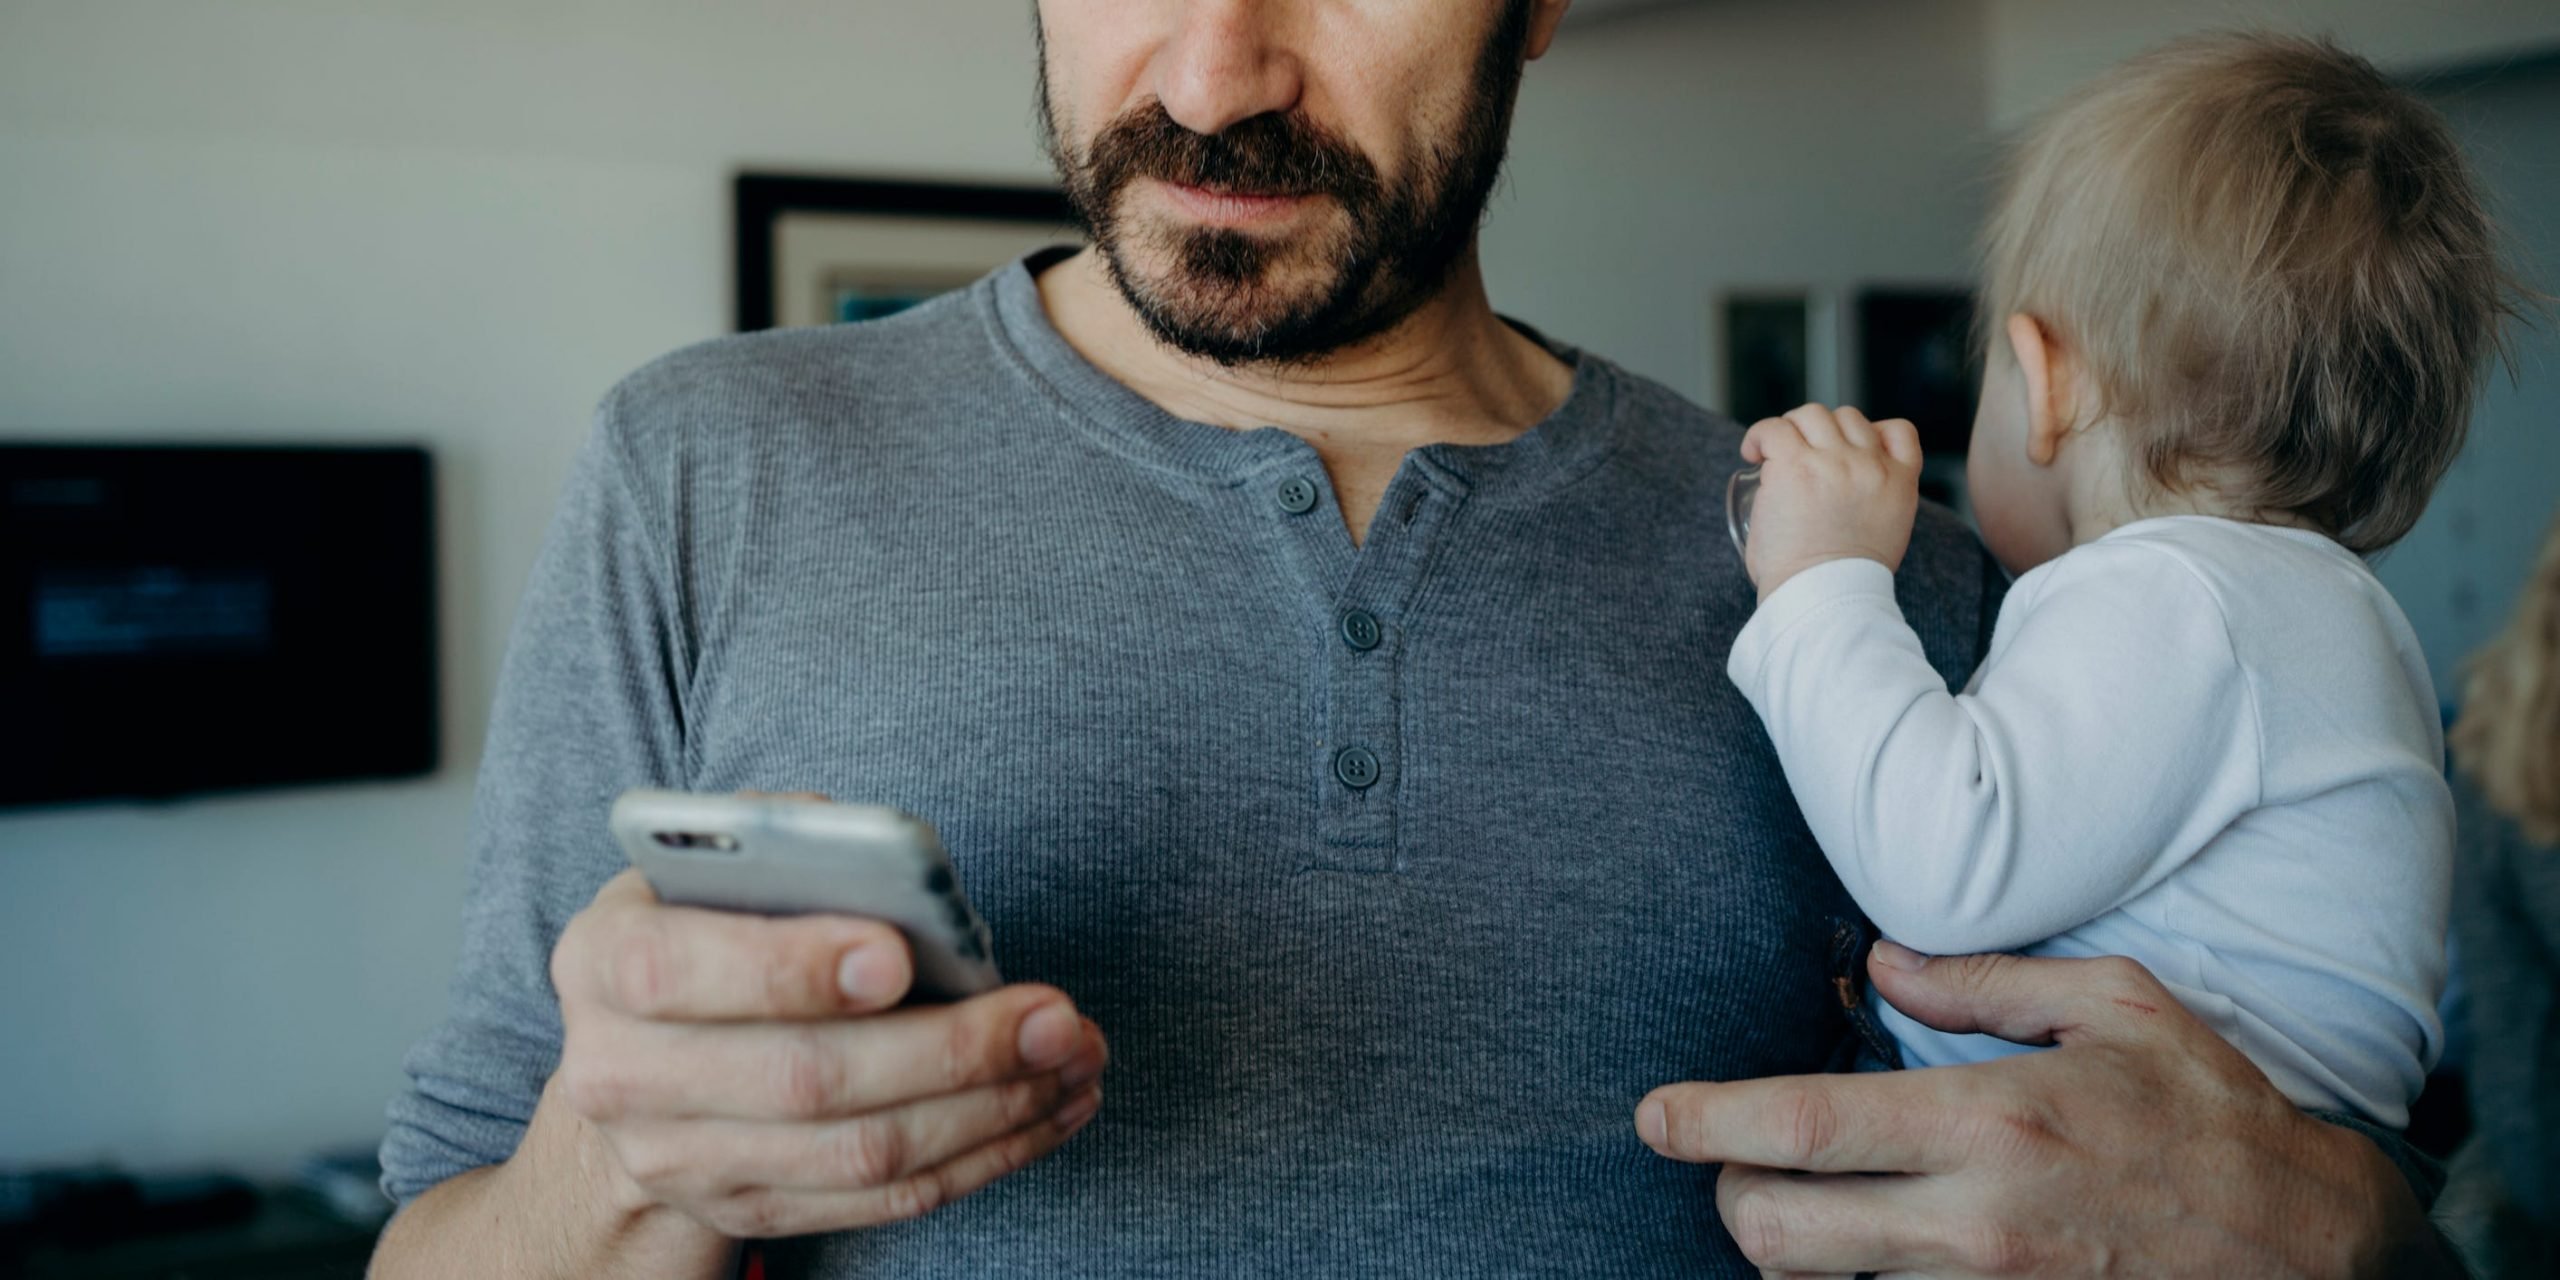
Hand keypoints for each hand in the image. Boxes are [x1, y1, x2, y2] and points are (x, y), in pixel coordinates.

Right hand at [546, 869, 1106, 1239]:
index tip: (899, 953)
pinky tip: (1050, 1106)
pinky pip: (885, 1200)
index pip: (675, 972)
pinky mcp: (754, 1211)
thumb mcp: (714, 867)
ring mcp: (684, 1162)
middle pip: (799, 1080)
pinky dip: (983, 1156)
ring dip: (990, 1109)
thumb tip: (873, 848)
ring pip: (859, 1155)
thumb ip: (781, 843)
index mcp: (601, 962)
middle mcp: (621, 1075)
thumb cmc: (709, 928)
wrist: (642, 1059)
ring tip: (1075, 1056)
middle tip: (1054, 1015)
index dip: (789, 967)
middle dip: (948, 1050)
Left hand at [1634, 943, 2445, 1277]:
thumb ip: (1983, 981)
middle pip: (1776, 1231)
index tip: (1652, 1115)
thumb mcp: (2117, 1007)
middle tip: (1732, 1160)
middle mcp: (1975, 1223)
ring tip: (1808, 1197)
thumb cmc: (2211, 1116)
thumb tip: (1876, 963)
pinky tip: (1869, 1245)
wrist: (2311, 1252)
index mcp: (1991, 1122)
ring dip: (1789, 1248)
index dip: (1707, 1121)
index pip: (1803, 1126)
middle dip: (1728, 1195)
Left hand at [1739, 404, 1922, 600]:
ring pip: (1812, 415)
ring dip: (1791, 429)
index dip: (1871, 432)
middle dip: (1822, 432)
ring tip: (1772, 454)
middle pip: (1848, 418)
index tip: (1845, 450)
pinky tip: (1753, 453)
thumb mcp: (1885, 538)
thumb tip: (1840, 505)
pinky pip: (1774, 429)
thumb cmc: (1841, 583)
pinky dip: (1760, 435)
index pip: (1900, 432)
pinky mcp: (1796, 465)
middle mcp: (1871, 466)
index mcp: (1899, 484)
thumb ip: (1874, 509)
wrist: (1824, 597)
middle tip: (1799, 456)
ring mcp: (1834, 462)